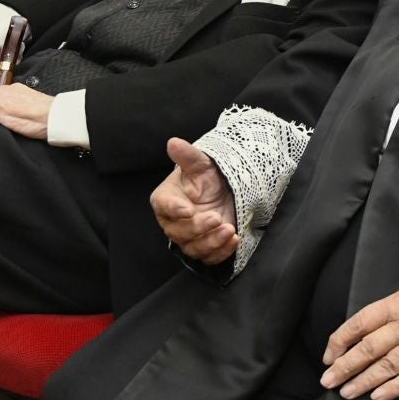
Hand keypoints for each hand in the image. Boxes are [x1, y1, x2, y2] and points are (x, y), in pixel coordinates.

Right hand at [151, 138, 238, 263]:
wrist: (223, 191)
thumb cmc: (206, 176)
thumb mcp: (200, 163)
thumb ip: (187, 156)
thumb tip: (173, 142)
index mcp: (166, 199)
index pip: (164, 206)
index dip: (174, 209)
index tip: (188, 209)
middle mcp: (173, 221)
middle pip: (178, 232)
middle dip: (198, 228)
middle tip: (216, 217)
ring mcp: (189, 237)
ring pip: (194, 248)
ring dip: (212, 242)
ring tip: (229, 229)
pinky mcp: (205, 247)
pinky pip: (209, 257)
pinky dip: (222, 251)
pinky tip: (234, 240)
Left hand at [321, 280, 398, 399]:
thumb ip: (388, 311)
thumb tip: (362, 331)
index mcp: (396, 305)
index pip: (359, 324)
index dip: (340, 341)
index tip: (328, 355)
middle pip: (367, 349)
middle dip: (344, 367)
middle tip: (327, 381)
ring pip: (385, 367)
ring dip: (362, 382)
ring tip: (345, 393)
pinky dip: (392, 389)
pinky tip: (376, 397)